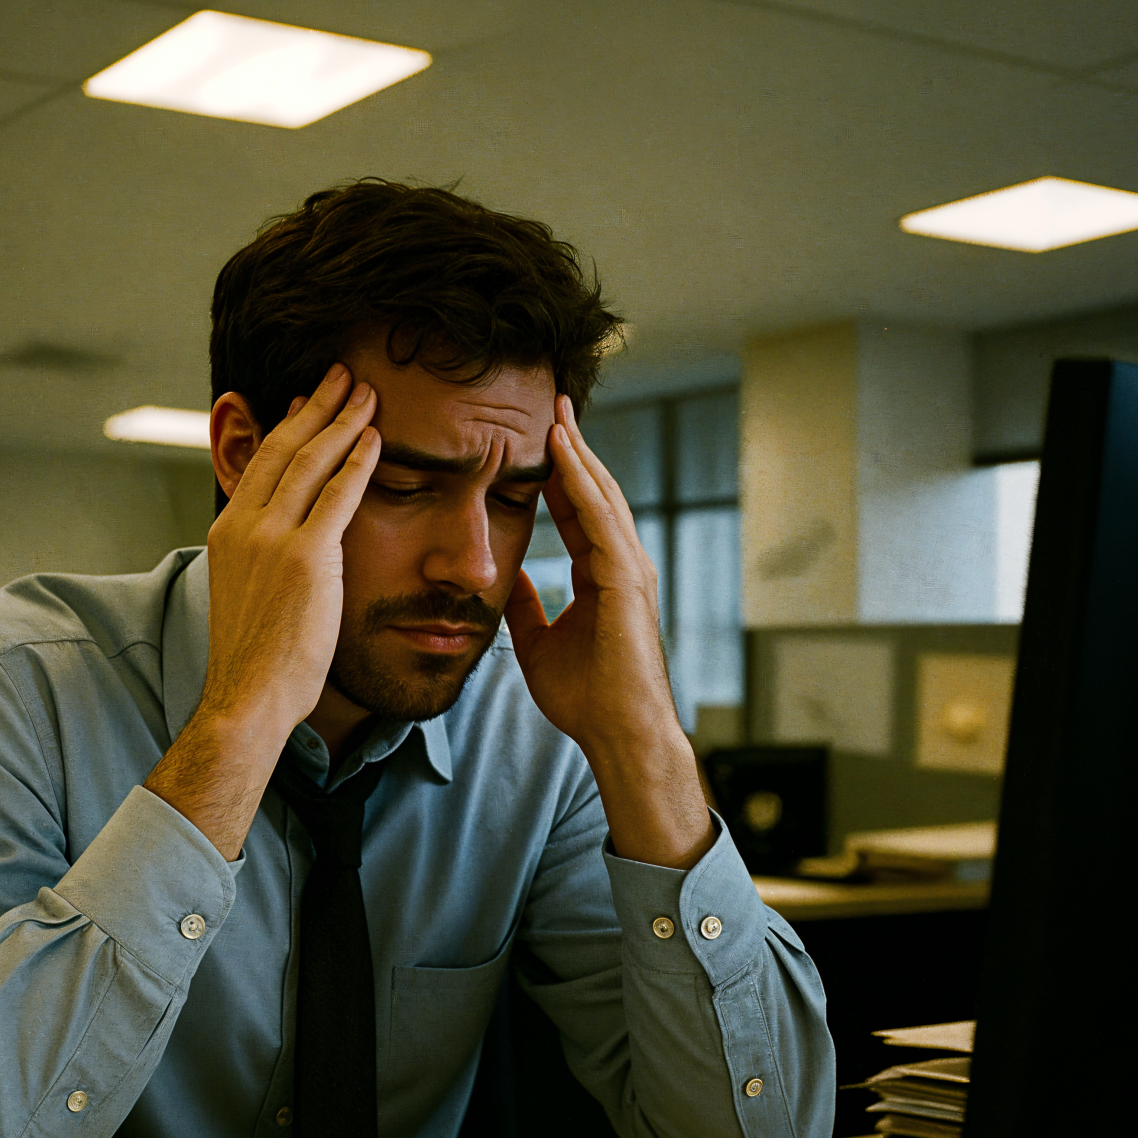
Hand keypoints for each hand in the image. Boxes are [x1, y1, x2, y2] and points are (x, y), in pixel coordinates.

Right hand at [145, 364, 379, 858]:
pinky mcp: (306, 557)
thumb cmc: (255, 662)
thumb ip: (264, 563)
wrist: (247, 696)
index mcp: (227, 533)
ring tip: (365, 392)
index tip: (307, 401)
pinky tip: (377, 439)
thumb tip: (284, 555)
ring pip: (310, 461)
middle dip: (316, 407)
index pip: (260, 464)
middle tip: (341, 376)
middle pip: (283, 449)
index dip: (286, 427)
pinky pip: (338, 496)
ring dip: (342, 422)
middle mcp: (244, 526)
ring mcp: (272, 539)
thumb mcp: (248, 597)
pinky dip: (358, 462)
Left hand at [504, 395, 714, 867]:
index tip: (536, 437)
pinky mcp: (627, 580)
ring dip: (578, 454)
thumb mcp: (537, 642)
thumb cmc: (585, 698)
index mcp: (601, 575)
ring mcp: (630, 569)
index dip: (558, 474)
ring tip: (557, 413)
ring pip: (602, 496)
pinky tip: (564, 455)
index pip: (576, 510)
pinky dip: (583, 485)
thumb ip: (527, 606)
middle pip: (594, 492)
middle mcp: (620, 564)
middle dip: (572, 448)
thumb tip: (507, 578)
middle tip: (553, 403)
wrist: (617, 734)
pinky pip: (601, 521)